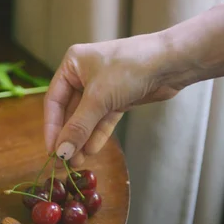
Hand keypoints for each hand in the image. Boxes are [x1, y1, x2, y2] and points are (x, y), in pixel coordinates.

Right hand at [44, 33, 185, 166]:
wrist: (172, 62)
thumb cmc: (130, 68)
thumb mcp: (99, 98)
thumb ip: (78, 127)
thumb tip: (60, 152)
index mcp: (72, 65)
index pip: (54, 101)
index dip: (51, 127)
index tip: (52, 150)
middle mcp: (83, 75)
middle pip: (70, 112)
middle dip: (69, 136)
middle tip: (66, 160)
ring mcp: (101, 88)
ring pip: (86, 118)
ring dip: (82, 139)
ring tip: (79, 160)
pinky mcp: (118, 98)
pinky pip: (102, 120)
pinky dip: (98, 134)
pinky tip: (92, 150)